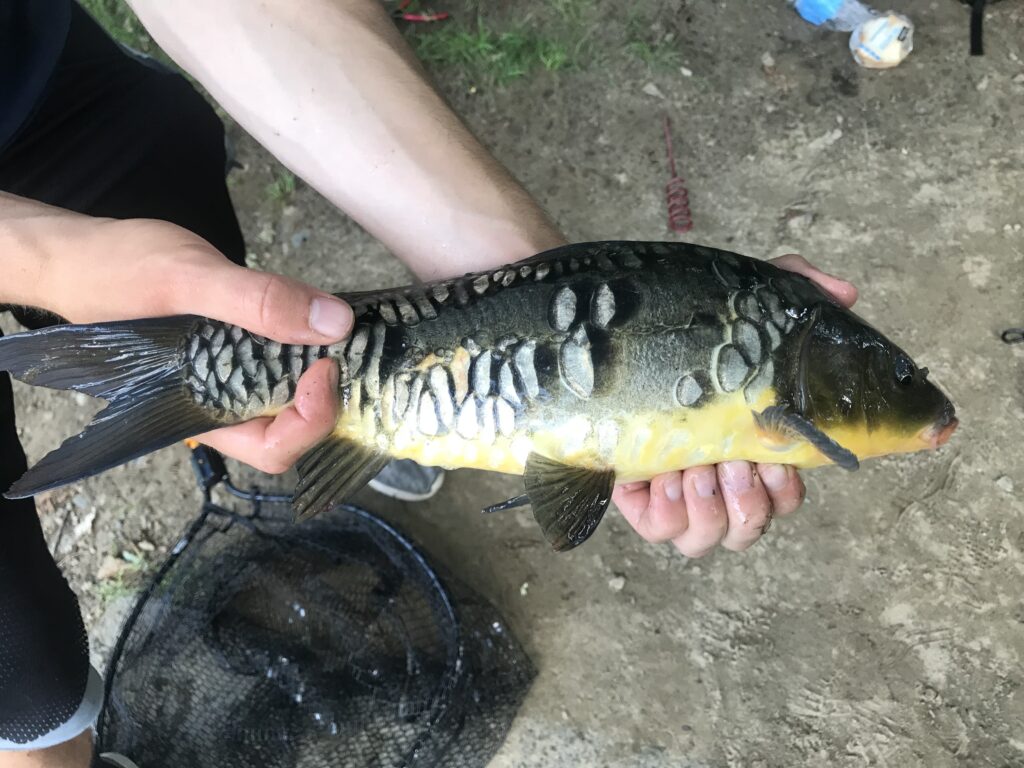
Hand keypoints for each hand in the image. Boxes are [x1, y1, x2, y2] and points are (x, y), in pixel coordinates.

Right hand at [12, 211, 353, 473]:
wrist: (81, 255)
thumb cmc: (116, 272)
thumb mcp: (188, 277)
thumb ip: (256, 301)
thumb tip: (335, 322)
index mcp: (203, 411)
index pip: (275, 448)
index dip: (312, 418)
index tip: (326, 365)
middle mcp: (223, 405)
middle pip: (292, 430)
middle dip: (326, 397)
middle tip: (341, 343)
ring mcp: (230, 380)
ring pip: (292, 396)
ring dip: (321, 370)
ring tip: (336, 327)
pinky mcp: (236, 351)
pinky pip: (282, 361)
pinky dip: (306, 343)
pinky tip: (315, 314)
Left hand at [612, 254, 858, 556]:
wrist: (606, 340)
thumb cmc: (681, 332)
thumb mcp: (738, 303)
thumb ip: (793, 289)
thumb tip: (846, 293)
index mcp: (749, 450)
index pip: (786, 495)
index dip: (787, 488)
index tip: (777, 459)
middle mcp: (716, 482)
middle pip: (752, 526)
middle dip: (750, 500)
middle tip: (735, 461)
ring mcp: (677, 496)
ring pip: (709, 538)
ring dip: (711, 508)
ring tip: (696, 469)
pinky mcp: (638, 502)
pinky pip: (662, 531)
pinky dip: (670, 512)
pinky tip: (664, 477)